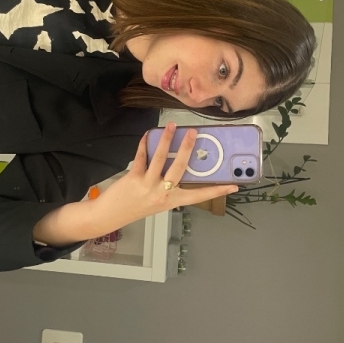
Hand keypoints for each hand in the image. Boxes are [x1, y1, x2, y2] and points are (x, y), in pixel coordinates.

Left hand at [32, 123, 238, 246]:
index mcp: (171, 202)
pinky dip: (144, 144)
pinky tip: (148, 134)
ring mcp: (148, 186)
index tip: (234, 185)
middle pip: (180, 169)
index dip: (216, 190)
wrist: (109, 216)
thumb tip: (179, 161)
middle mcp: (162, 194)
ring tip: (172, 126)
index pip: (199, 196)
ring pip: (161, 159)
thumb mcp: (157, 202)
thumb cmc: (135, 207)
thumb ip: (168, 187)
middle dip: (189, 149)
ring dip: (166, 140)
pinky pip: (141, 157)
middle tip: (195, 134)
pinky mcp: (134, 178)